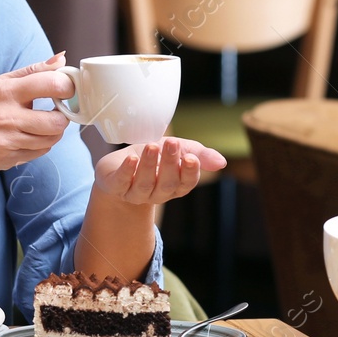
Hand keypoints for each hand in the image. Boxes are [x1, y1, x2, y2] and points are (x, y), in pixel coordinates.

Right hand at [0, 53, 74, 172]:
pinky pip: (40, 153)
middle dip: (62, 115)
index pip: (51, 85)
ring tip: (42, 122)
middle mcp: (6, 118)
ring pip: (51, 140)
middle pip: (57, 121)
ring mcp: (6, 142)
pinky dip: (41, 144)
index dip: (67, 87)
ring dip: (53, 131)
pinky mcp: (8, 159)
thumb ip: (32, 71)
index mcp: (5, 92)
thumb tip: (62, 59)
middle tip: (56, 110)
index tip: (66, 89)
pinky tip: (29, 135)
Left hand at [93, 137, 226, 204]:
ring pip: (145, 184)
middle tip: (171, 143)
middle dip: (170, 164)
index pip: (186, 183)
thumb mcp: (178, 150)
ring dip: (149, 165)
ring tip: (153, 146)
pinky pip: (122, 182)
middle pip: (167, 184)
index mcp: (175, 185)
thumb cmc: (153, 157)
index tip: (191, 157)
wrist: (119, 166)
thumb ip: (200, 154)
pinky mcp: (116, 186)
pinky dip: (127, 171)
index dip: (189, 173)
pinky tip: (131, 159)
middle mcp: (157, 192)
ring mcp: (136, 193)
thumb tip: (222, 162)